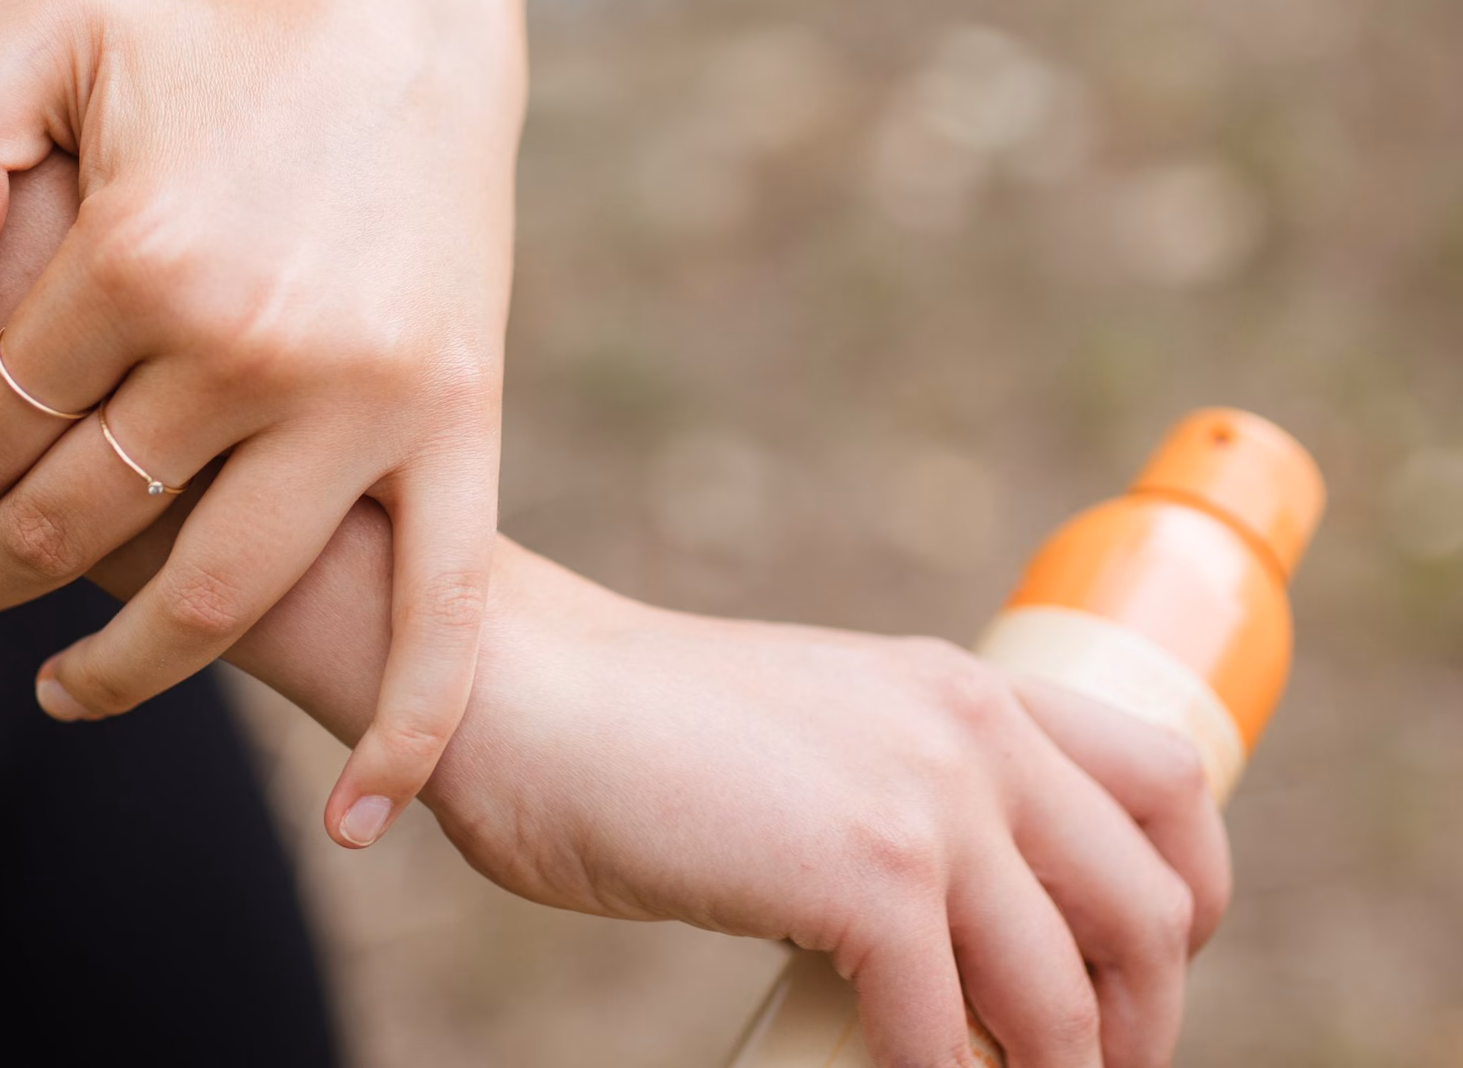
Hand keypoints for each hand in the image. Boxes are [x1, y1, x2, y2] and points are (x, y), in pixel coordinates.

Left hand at [0, 0, 526, 847]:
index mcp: (146, 260)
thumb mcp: (52, 30)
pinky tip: (364, 818)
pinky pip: (444, 609)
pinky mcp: (461, 427)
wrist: (405, 23)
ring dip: (128, 669)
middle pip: (90, 521)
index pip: (1, 421)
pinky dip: (407, 723)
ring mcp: (367, 404)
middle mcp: (256, 350)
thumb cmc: (215, 32)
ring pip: (226, 593)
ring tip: (59, 691)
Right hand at [414, 550, 1228, 1067]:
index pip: (1171, 782)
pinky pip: (948, 1032)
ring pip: (1063, 992)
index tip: (1144, 973)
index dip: (1191, 895)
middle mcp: (973, 729)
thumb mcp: (820, 732)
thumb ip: (899, 790)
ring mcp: (925, 799)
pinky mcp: (860, 873)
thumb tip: (950, 923)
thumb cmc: (641, 732)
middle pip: (1150, 905)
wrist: (528, 694)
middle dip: (1142, 1020)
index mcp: (968, 688)